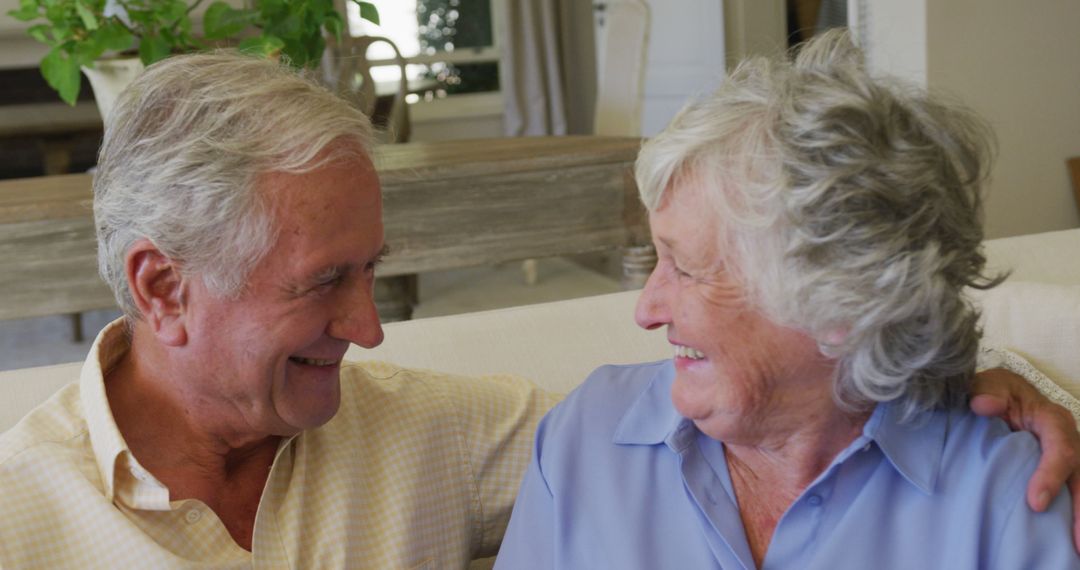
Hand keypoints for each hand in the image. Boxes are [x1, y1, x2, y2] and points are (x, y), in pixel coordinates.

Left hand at [970, 367, 1079, 551]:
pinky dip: (1070, 517)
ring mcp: (1065, 460)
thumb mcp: (988, 385)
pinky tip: (1065, 543)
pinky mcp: (1057, 474)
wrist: (994, 395)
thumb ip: (985, 392)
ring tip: (1076, 550)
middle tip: (1076, 542)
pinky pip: (1068, 496)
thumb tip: (983, 405)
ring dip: (1079, 520)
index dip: (1052, 475)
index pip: (1062, 448)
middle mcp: (1066, 442)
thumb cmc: (993, 391)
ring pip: (1079, 489)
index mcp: (1053, 420)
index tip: (1035, 502)